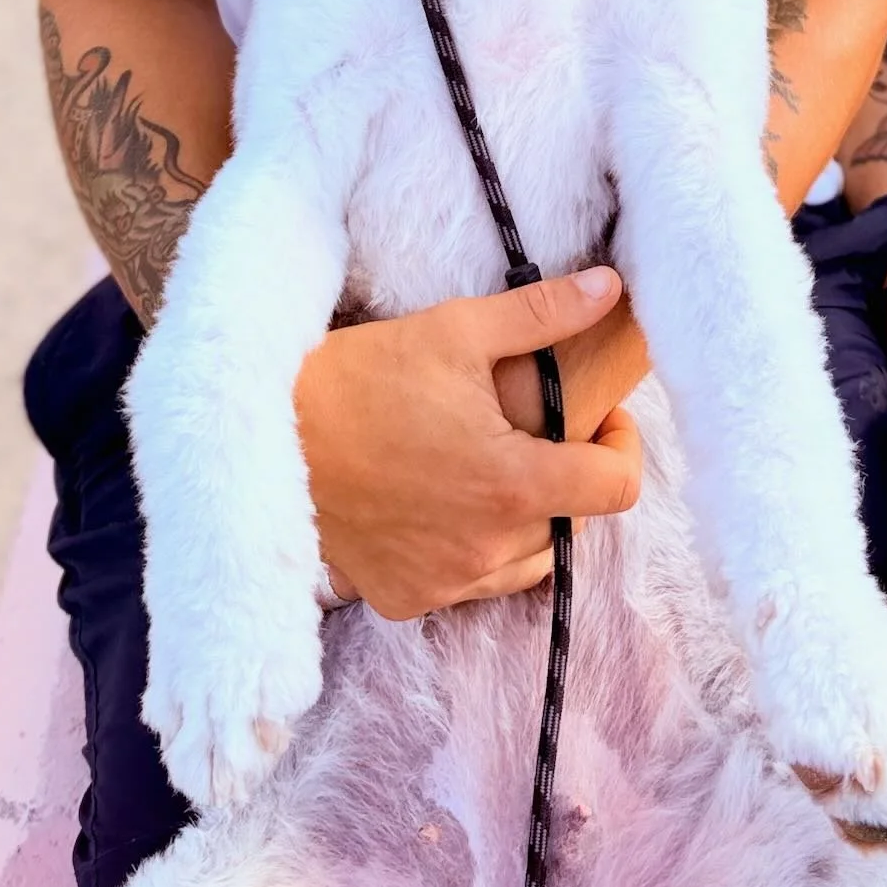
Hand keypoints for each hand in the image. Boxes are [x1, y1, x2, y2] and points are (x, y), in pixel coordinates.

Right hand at [293, 266, 642, 619]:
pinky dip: (472, 550)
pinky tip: (444, 505)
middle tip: (535, 430)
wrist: (264, 437)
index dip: (621, 445)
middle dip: (569, 475)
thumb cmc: (362, 378)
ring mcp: (445, 583)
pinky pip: (468, 585)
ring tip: (491, 466)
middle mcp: (488, 549)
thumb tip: (611, 287)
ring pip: (526, 561)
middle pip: (573, 521)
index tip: (598, 418)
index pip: (618, 486)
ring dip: (527, 519)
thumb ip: (543, 314)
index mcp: (513, 483)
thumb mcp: (456, 331)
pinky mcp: (404, 598)